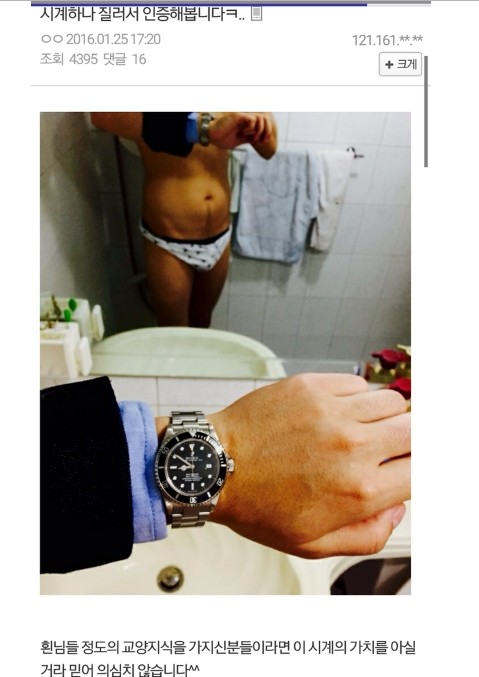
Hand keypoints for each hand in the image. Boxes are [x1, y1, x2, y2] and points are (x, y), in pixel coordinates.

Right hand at [208, 112, 275, 155]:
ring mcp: (243, 115)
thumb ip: (250, 137)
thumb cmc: (223, 138)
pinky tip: (244, 133)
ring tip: (252, 138)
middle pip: (266, 118)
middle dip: (266, 130)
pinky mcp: (238, 116)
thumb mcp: (241, 139)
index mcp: (248, 122)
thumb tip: (261, 138)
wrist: (212, 136)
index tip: (262, 141)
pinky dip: (251, 128)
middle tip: (260, 140)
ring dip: (259, 130)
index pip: (265, 122)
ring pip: (261, 118)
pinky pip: (252, 119)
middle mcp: (247, 117)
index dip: (267, 131)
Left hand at [208, 374, 409, 558]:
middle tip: (384, 448)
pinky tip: (335, 413)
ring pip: (390, 402)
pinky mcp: (312, 386)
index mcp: (358, 491)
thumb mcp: (312, 544)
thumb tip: (396, 511)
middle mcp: (353, 446)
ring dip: (382, 417)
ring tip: (357, 429)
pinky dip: (354, 398)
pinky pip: (357, 384)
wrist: (214, 466)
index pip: (419, 471)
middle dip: (406, 442)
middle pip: (414, 431)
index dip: (412, 471)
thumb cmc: (257, 506)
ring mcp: (332, 411)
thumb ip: (366, 535)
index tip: (401, 469)